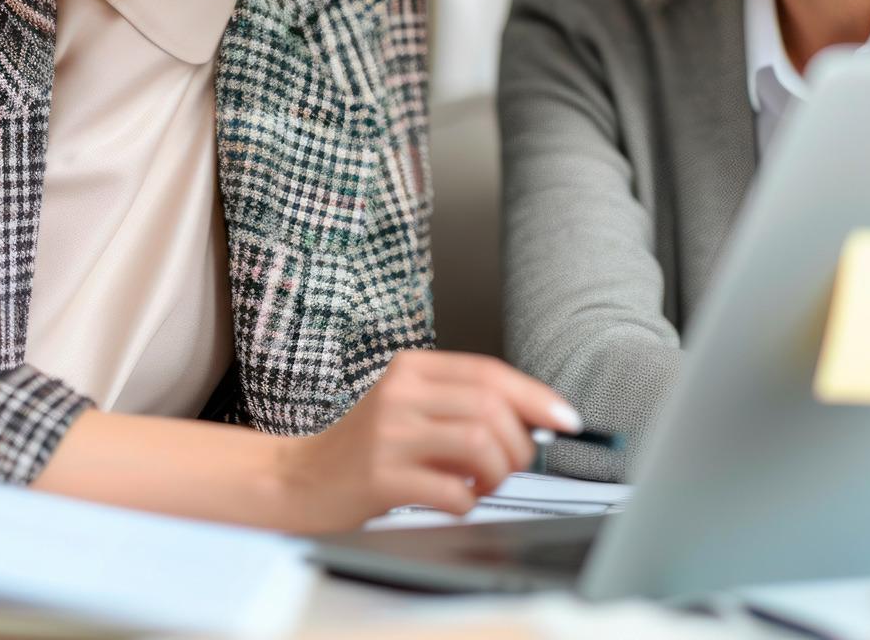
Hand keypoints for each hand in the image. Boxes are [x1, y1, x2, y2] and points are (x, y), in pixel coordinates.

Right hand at [272, 350, 581, 532]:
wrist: (302, 479)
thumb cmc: (368, 447)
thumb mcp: (411, 408)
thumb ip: (462, 405)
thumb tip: (537, 420)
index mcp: (412, 368)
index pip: (489, 372)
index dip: (536, 396)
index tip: (567, 419)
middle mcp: (400, 393)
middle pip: (490, 407)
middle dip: (519, 444)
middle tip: (511, 466)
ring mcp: (388, 434)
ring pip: (478, 443)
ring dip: (497, 473)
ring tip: (483, 484)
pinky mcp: (380, 477)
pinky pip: (451, 490)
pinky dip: (468, 502)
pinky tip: (455, 501)